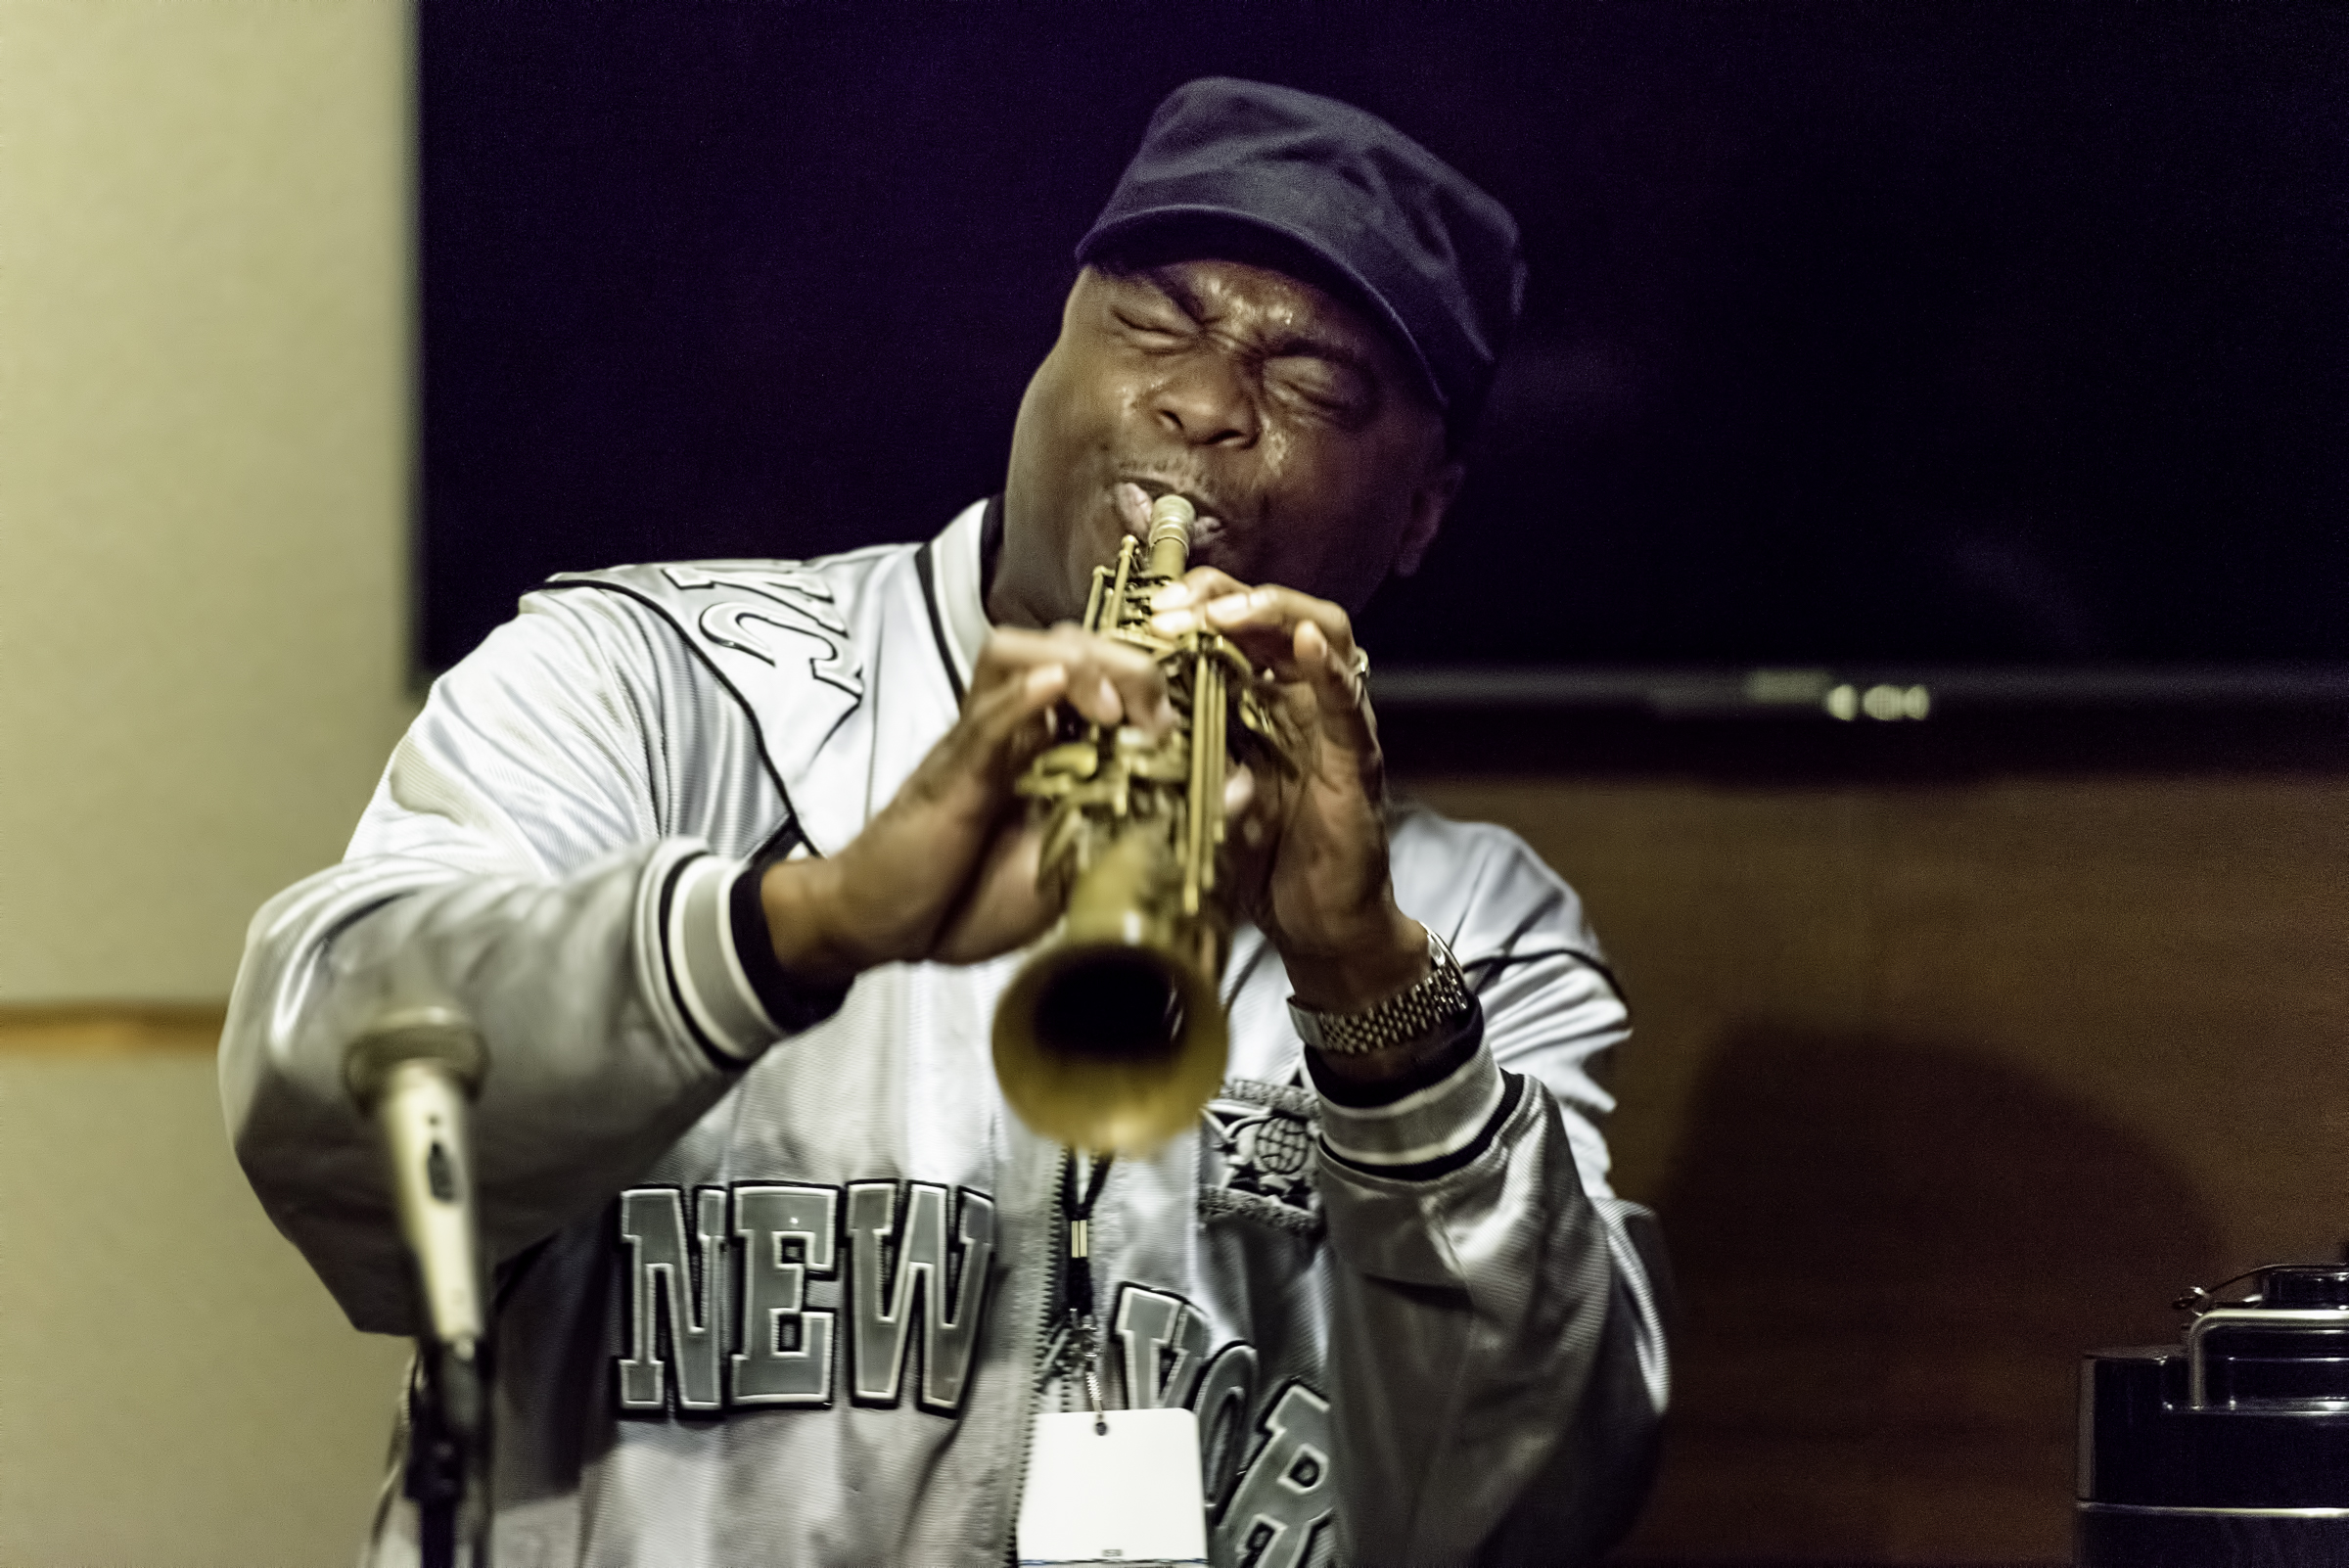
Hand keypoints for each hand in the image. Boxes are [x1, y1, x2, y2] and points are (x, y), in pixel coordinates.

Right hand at [759, 624, 1174, 985]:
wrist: (881, 925)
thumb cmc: (969, 895)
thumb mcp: (1081, 868)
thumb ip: (1155, 826)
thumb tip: (1240, 789)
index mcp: (1051, 743)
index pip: (1105, 672)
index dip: (1155, 672)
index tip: (1199, 712)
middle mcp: (1014, 727)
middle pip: (1068, 646)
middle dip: (1126, 663)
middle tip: (1162, 717)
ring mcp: (978, 742)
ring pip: (1019, 656)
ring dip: (1075, 666)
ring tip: (1114, 709)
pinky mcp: (950, 773)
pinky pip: (983, 720)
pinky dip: (1018, 700)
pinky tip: (1050, 690)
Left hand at [1148, 569, 1428, 1015]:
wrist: (1316, 923)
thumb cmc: (1258, 856)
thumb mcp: (1195, 790)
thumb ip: (1167, 748)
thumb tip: (1105, 712)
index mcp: (1259, 695)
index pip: (1230, 621)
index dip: (1187, 606)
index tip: (1139, 615)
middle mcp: (1302, 694)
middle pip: (1272, 610)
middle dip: (1218, 597)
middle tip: (1168, 610)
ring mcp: (1335, 720)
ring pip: (1322, 630)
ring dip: (1269, 614)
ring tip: (1223, 617)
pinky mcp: (1357, 757)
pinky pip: (1348, 701)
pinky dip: (1329, 667)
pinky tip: (1304, 642)